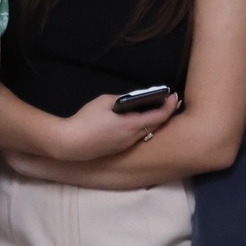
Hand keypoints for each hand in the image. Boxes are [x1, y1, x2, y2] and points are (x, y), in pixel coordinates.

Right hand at [54, 92, 179, 160]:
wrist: (71, 143)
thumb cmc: (86, 120)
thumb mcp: (104, 102)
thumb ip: (121, 100)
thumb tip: (130, 101)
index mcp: (131, 125)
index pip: (159, 116)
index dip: (169, 106)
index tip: (174, 96)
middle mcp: (133, 138)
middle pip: (156, 126)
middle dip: (165, 113)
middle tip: (170, 102)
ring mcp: (126, 145)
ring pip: (147, 132)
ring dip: (154, 121)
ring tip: (156, 109)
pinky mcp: (119, 149)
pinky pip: (137, 137)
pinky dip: (143, 127)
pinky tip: (139, 121)